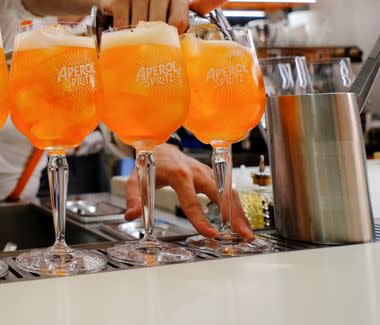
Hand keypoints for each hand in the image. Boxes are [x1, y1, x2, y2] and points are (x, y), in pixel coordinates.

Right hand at [97, 0, 228, 32]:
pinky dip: (123, 35)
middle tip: (151, 48)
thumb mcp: (179, 8)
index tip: (168, 43)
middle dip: (155, 41)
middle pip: (160, 27)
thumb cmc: (157, 8)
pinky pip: (123, 24)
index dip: (173, 39)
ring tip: (138, 43)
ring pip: (141, 26)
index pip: (179, 23)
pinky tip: (125, 35)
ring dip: (138, 39)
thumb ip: (200, 6)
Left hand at [124, 143, 253, 239]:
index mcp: (179, 174)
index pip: (191, 202)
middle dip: (234, 216)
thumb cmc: (149, 162)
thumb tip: (131, 215)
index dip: (201, 220)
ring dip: (240, 212)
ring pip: (228, 192)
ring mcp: (206, 171)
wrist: (158, 144)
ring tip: (247, 233)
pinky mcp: (211, 174)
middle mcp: (196, 171)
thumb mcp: (136, 179)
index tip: (211, 234)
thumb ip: (134, 198)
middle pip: (220, 194)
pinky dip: (237, 205)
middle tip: (244, 235)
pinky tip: (241, 220)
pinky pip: (227, 189)